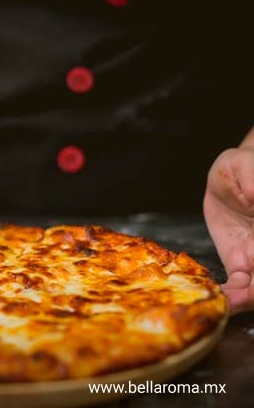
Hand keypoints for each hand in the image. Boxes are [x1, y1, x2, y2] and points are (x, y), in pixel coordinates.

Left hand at [204, 146, 253, 313]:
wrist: (230, 176)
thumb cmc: (243, 166)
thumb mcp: (245, 165)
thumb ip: (252, 179)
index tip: (250, 277)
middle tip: (239, 298)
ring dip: (246, 298)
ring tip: (225, 303)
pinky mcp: (241, 261)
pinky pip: (240, 284)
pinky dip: (231, 294)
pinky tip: (218, 297)